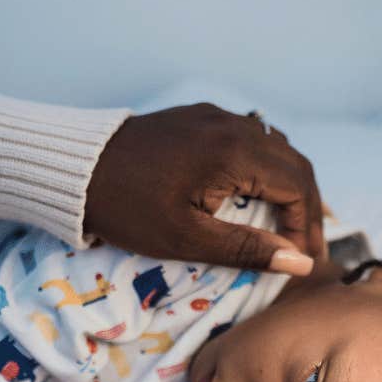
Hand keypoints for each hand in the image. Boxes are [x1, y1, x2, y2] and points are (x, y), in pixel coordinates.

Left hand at [85, 104, 324, 273]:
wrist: (74, 169)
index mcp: (235, 153)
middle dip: (307, 208)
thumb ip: (248, 249)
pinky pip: (252, 139)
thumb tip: (301, 264)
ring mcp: (217, 117)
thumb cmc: (127, 208)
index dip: (307, 227)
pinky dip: (267, 170)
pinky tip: (259, 196)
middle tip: (305, 249)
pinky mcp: (200, 118)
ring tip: (289, 226)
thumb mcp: (187, 238)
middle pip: (295, 164)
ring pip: (277, 149)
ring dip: (290, 187)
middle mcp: (234, 126)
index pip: (298, 187)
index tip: (301, 262)